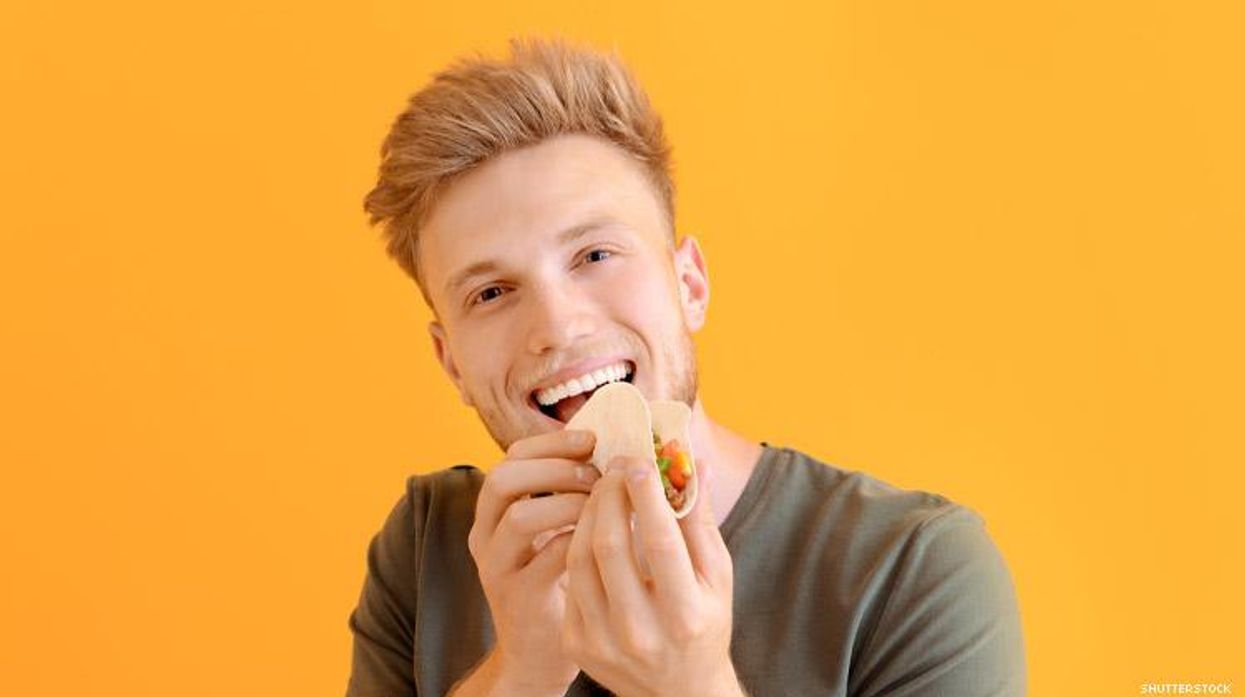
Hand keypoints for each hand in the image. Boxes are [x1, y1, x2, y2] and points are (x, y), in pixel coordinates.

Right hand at [467, 428, 601, 694]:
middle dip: (555, 468)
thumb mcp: (552, 532)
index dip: (552, 442)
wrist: (537, 653)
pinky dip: (578, 539)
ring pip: (520, 516)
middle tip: (596, 474)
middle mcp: (486, 535)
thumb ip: (567, 495)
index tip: (592, 439)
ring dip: (567, 502)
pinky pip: (546, 557)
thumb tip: (614, 450)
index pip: (511, 456)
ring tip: (601, 506)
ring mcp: (497, 567)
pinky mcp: (519, 596)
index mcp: (495, 511)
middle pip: (504, 478)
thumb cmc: (557, 581)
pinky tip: (604, 540)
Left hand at [560, 455, 741, 696]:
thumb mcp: (717, 578)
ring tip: (602, 489)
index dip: (647, 497)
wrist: (678, 692)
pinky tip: (589, 523)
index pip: (661, 542)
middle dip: (610, 495)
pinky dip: (577, 543)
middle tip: (616, 467)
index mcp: (684, 616)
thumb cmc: (705, 624)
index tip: (640, 462)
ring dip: (588, 514)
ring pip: (580, 558)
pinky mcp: (577, 642)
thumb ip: (701, 521)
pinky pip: (570, 579)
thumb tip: (694, 463)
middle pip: (610, 545)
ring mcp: (602, 641)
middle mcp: (639, 633)